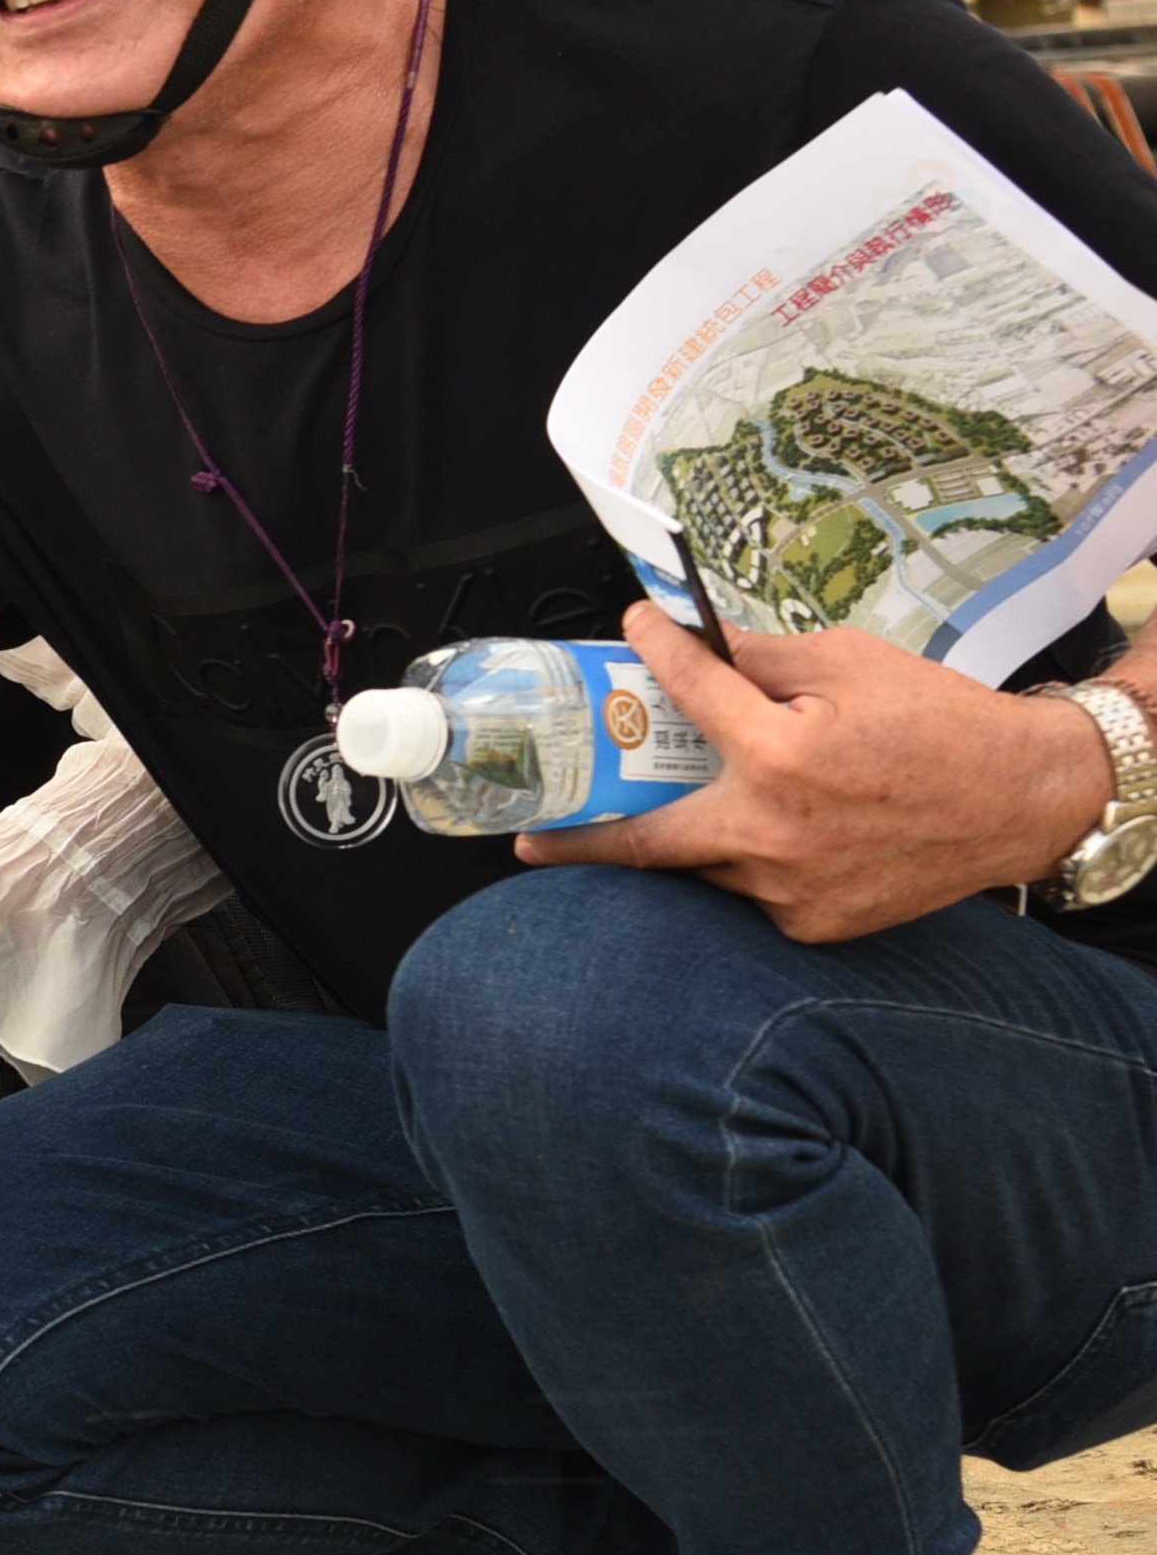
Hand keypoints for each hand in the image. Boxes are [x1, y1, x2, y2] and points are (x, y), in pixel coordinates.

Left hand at [517, 604, 1117, 942]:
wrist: (1023, 797)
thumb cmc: (942, 724)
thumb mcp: (850, 663)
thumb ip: (761, 655)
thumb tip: (695, 636)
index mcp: (777, 756)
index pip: (686, 694)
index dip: (654, 653)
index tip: (633, 631)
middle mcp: (772, 832)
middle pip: (645, 842)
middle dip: (579, 841)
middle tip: (530, 839)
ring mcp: (791, 888)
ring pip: (700, 868)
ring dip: (673, 844)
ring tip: (635, 826)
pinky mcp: (813, 923)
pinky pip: (749, 893)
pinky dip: (740, 865)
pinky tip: (753, 840)